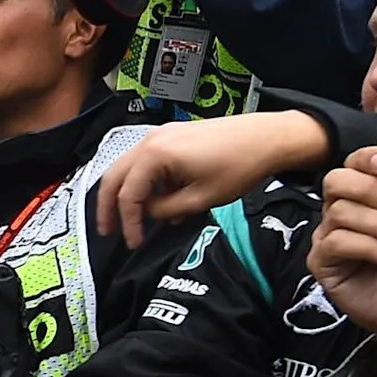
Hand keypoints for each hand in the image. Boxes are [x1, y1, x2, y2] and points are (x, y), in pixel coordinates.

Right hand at [98, 111, 333, 240]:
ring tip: (132, 218)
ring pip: (128, 167)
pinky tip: (159, 201)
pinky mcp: (173, 135)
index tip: (133, 243)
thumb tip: (149, 213)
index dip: (127, 222)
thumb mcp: (200, 199)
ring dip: (126, 192)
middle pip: (115, 175)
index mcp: (155, 155)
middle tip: (109, 230)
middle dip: (109, 206)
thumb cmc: (239, 166)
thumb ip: (166, 210)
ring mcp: (161, 134)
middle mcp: (151, 139)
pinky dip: (146, 181)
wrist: (267, 138)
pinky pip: (147, 160)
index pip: (127, 194)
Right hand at [310, 145, 376, 340]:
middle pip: (338, 180)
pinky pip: (335, 241)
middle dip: (374, 189)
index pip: (355, 162)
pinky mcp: (323, 262)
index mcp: (366, 194)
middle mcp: (343, 211)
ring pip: (340, 210)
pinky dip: (368, 246)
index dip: (369, 158)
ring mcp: (329, 236)